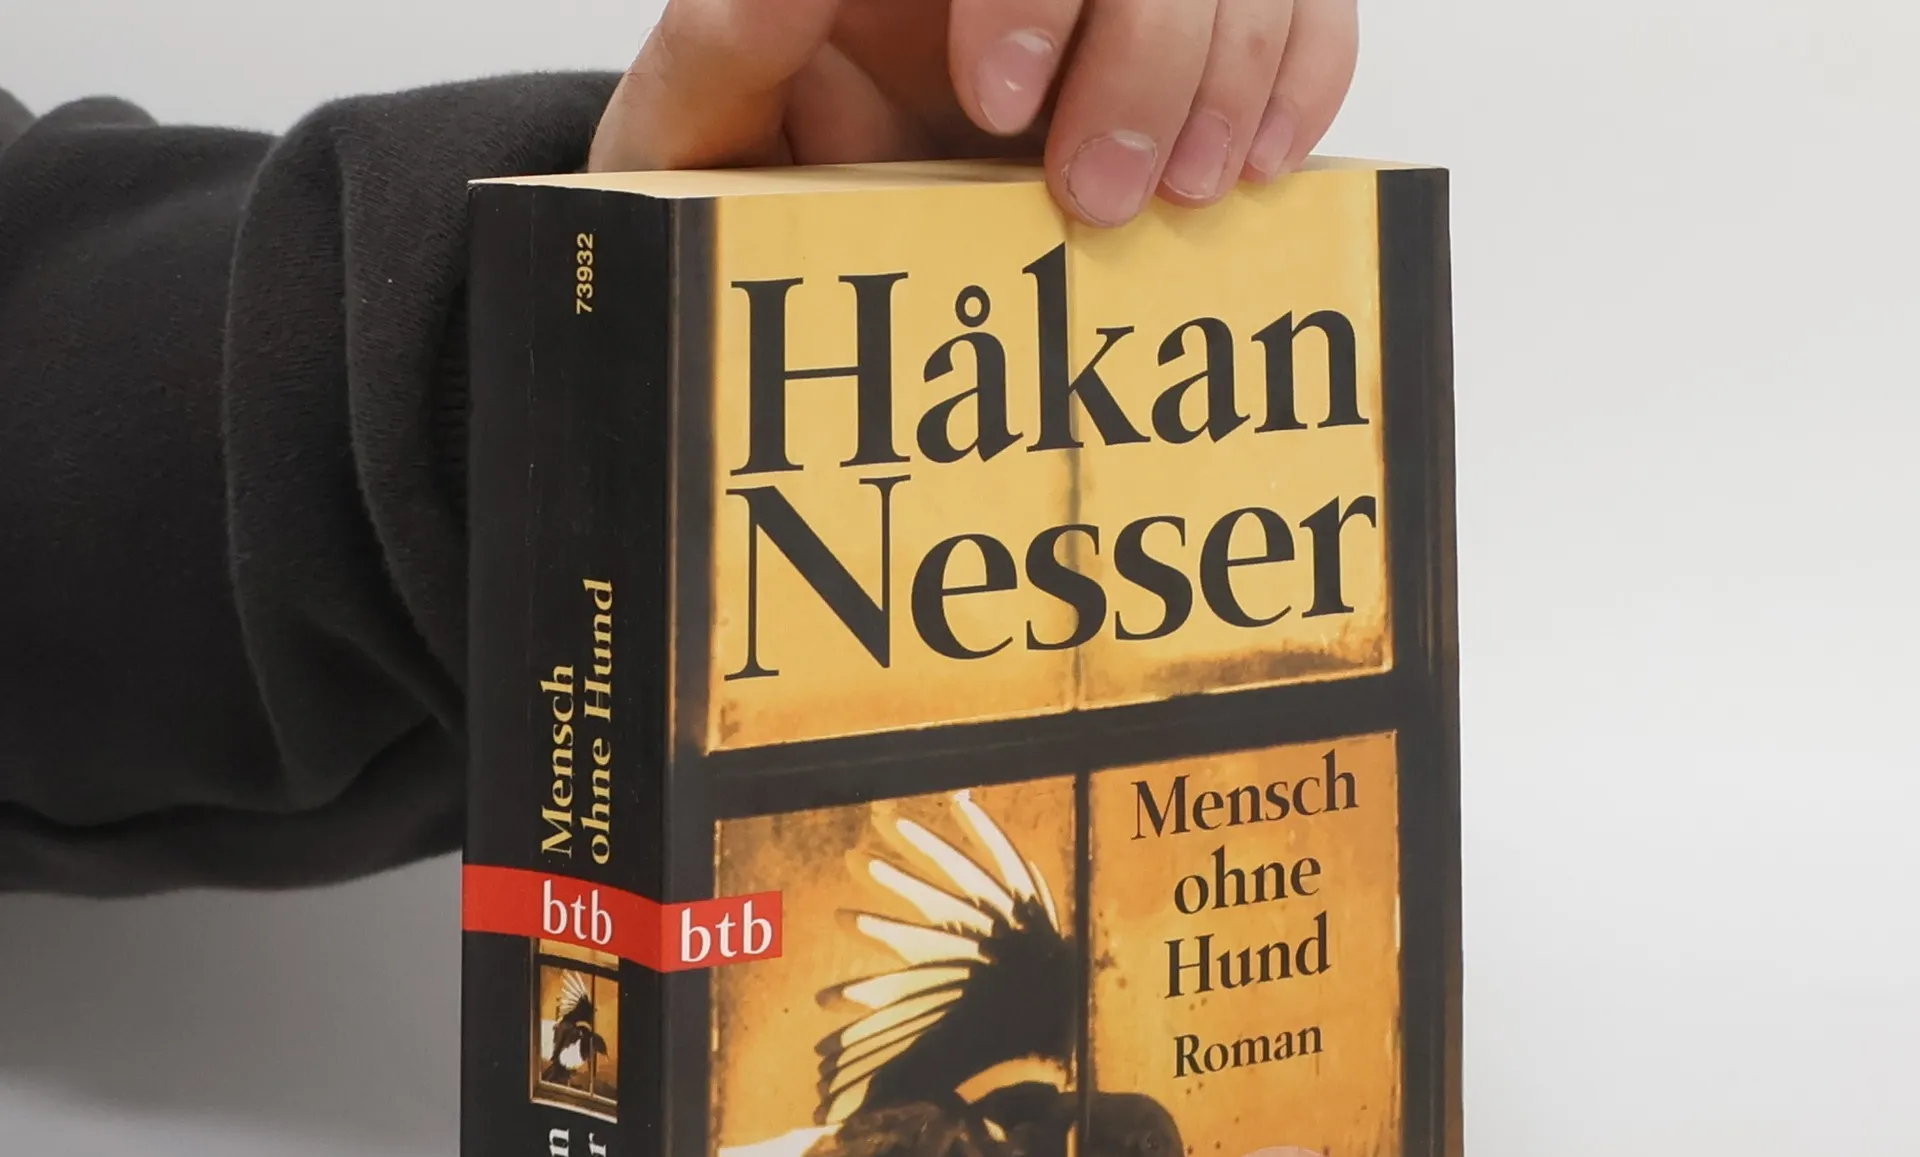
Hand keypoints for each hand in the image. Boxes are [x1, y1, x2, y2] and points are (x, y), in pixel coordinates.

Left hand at [588, 0, 1358, 226]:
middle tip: (1098, 196)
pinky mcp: (1183, 46)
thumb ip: (719, 57)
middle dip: (1148, 53)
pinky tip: (1256, 162)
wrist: (796, 240)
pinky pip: (1300, 13)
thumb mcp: (693, 140)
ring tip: (1186, 194)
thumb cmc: (745, 182)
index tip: (996, 101)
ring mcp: (1114, 2)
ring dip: (1235, 72)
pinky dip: (1301, 76)